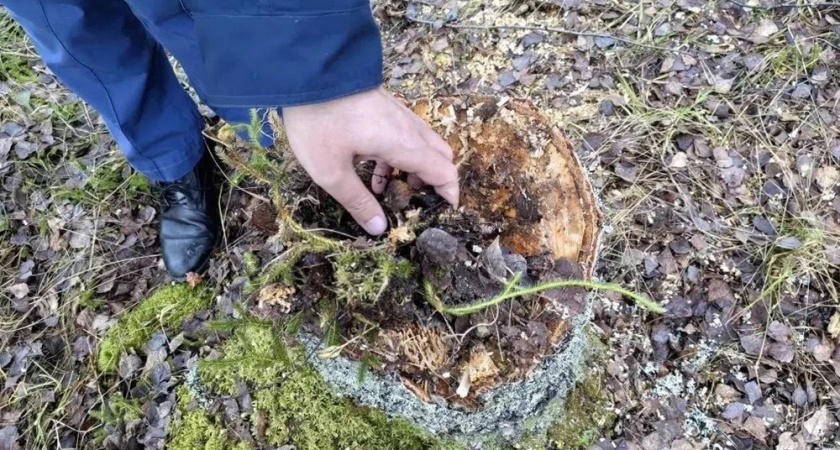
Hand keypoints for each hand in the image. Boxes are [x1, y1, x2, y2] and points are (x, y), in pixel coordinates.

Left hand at [282, 87, 458, 234]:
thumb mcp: (331, 171)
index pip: (444, 172)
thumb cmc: (319, 122)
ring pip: (423, 145)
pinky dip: (400, 155)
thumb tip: (378, 228)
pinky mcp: (386, 108)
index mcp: (404, 145)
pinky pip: (406, 135)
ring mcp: (399, 114)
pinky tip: (372, 168)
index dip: (450, 194)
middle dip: (434, 182)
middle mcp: (409, 129)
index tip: (445, 212)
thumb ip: (357, 201)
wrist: (309, 72)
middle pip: (440, 157)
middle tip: (414, 202)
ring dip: (414, 169)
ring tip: (387, 189)